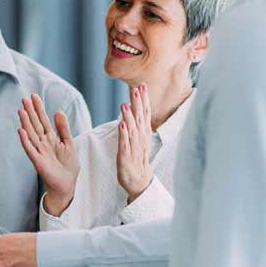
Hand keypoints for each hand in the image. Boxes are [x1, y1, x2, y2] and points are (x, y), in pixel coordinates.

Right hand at [16, 94, 77, 215]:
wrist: (67, 185)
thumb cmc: (68, 166)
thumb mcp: (69, 143)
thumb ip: (63, 128)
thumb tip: (58, 111)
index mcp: (51, 138)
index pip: (43, 120)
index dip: (39, 109)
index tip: (34, 96)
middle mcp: (43, 143)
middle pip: (35, 124)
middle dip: (30, 112)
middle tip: (24, 99)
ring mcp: (39, 151)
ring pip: (31, 134)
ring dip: (25, 122)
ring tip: (21, 110)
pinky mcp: (37, 161)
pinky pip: (30, 149)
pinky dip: (25, 140)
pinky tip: (21, 131)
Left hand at [116, 85, 153, 201]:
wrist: (138, 180)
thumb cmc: (137, 157)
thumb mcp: (138, 138)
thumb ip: (136, 123)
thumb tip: (133, 108)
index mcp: (144, 133)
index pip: (145, 114)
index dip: (144, 100)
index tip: (142, 86)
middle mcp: (141, 138)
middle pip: (140, 118)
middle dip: (138, 104)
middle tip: (135, 89)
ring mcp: (134, 147)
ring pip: (132, 130)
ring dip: (128, 117)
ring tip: (124, 105)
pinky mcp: (126, 156)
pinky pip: (124, 144)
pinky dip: (123, 134)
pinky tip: (120, 125)